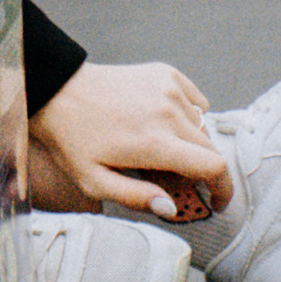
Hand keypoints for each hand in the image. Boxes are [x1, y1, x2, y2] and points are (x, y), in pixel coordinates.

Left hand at [28, 58, 231, 218]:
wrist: (57, 90)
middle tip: (172, 176)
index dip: (223, 189)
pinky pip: (195, 101)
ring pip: (203, 127)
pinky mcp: (164, 73)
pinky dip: (188, 115)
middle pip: (211, 149)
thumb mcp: (94, 181)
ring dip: (191, 143)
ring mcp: (167, 88)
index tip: (216, 201)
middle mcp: (167, 112)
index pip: (214, 167)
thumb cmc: (73, 138)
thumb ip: (136, 198)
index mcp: (153, 142)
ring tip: (159, 147)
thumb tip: (171, 208)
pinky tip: (162, 120)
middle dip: (201, 170)